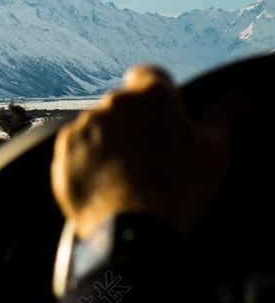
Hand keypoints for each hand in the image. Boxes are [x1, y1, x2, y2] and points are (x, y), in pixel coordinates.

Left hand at [51, 65, 229, 238]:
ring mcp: (85, 124)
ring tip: (125, 174)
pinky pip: (76, 147)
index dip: (157, 94)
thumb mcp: (214, 151)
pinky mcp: (64, 147)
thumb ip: (222, 116)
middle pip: (123, 104)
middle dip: (133, 121)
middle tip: (148, 155)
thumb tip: (237, 98)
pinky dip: (86, 159)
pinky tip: (104, 181)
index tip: (163, 117)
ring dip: (108, 140)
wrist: (135, 227)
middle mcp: (114, 102)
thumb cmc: (181, 186)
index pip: (150, 75)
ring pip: (97, 125)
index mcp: (152, 95)